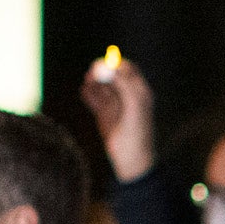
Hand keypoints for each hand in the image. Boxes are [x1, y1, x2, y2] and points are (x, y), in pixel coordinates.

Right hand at [82, 51, 156, 182]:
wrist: (131, 158)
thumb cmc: (137, 132)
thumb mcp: (134, 106)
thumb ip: (125, 85)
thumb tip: (113, 67)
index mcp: (139, 92)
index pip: (128, 69)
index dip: (117, 65)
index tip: (106, 65)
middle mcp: (127, 96)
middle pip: (112, 75)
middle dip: (102, 71)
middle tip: (92, 72)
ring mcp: (114, 104)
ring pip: (101, 86)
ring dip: (93, 82)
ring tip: (88, 85)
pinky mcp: (103, 114)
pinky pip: (93, 98)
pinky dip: (88, 93)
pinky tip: (85, 93)